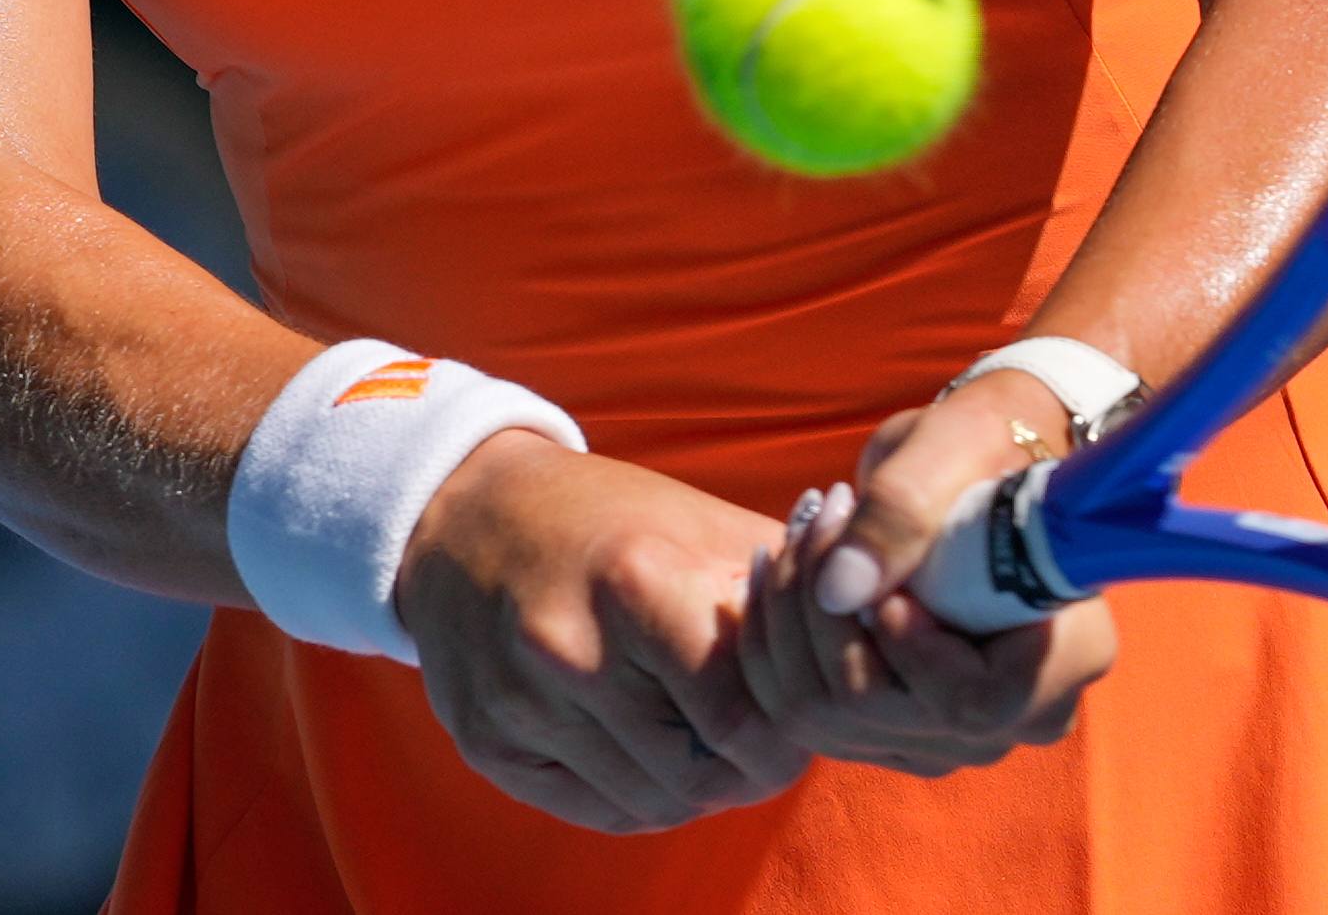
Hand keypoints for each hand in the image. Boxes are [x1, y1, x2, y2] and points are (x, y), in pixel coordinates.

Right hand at [396, 432, 810, 832]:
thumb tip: (864, 636)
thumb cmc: (607, 519)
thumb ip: (784, 585)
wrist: (463, 515)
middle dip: (750, 770)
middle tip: (764, 744)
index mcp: (635, 582)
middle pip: (700, 773)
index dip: (787, 735)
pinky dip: (642, 797)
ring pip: (654, 804)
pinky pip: (598, 811)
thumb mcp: (700, 524)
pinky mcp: (486, 743)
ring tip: (710, 744)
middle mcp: (569, 649)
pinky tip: (653, 751)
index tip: (800, 723)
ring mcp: (520, 702)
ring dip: (699, 789)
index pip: (742, 717)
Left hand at [736, 381, 1116, 775]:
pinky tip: (776, 567)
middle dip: (822, 612)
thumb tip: (839, 590)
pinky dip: (773, 641)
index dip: (909, 648)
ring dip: (788, 620)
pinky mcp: (893, 730)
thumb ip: (901, 513)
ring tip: (802, 530)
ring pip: (827, 720)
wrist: (967, 470)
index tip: (885, 579)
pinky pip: (804, 714)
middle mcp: (1017, 718)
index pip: (970, 703)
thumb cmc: (978, 449)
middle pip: (881, 714)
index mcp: (1068, 655)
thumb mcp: (950, 452)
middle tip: (819, 515)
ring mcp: (953, 736)